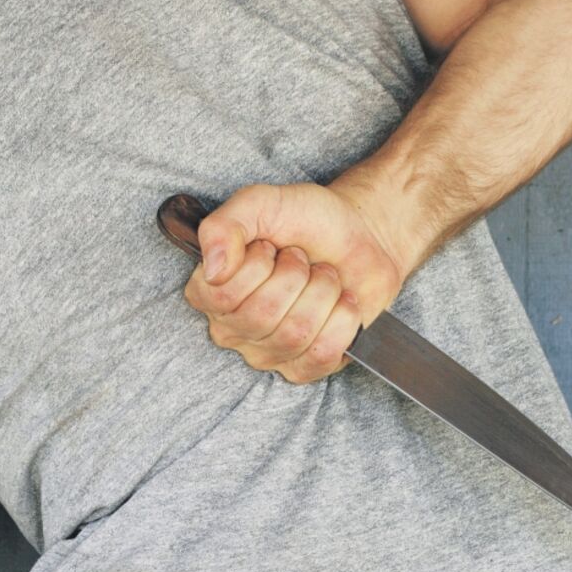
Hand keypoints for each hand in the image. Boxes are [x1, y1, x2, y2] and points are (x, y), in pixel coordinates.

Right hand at [183, 182, 406, 383]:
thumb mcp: (261, 204)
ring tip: (324, 277)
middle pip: (260, 316)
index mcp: (211, 291)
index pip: (221, 293)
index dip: (256, 265)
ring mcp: (267, 353)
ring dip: (322, 293)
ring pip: (295, 334)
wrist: (360, 235)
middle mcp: (232, 328)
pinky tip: (342, 302)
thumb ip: (224, 226)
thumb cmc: (307, 221)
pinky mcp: (304, 367)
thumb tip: (213, 270)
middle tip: (303, 259)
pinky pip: (322, 355)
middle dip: (295, 276)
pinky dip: (343, 320)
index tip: (270, 246)